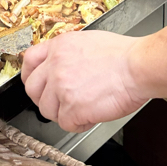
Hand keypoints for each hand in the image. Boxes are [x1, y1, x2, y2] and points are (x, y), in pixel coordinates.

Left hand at [21, 32, 149, 130]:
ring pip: (47, 110)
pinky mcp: (72, 108)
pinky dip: (79, 124)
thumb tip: (61, 66)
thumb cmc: (123, 55)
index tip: (37, 84)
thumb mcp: (87, 41)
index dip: (31, 76)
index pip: (29, 61)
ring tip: (83, 108)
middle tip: (61, 103)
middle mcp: (55, 66)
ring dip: (63, 113)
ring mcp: (61, 87)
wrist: (138, 66)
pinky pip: (66, 124)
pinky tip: (92, 115)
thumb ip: (67, 53)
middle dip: (45, 99)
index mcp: (58, 47)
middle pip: (33, 90)